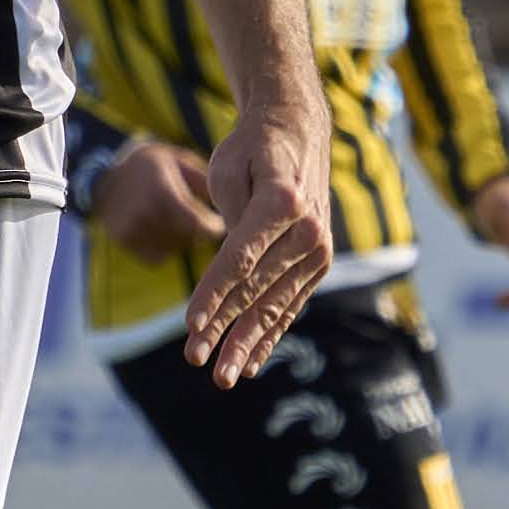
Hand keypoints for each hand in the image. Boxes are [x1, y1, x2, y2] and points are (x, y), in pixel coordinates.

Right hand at [89, 141, 223, 256]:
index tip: (221, 224)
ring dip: (184, 240)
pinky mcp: (126, 242)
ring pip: (175, 248)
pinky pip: (158, 257)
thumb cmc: (152, 165)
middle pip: (190, 238)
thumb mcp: (179, 160)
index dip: (214, 227)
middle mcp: (145, 213)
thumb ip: (205, 182)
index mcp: (162, 191)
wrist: (105, 177)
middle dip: (200, 232)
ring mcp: (133, 230)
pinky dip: (166, 248)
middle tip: (203, 221)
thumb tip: (234, 205)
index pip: (199, 224)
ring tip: (179, 221)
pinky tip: (163, 230)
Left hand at [179, 86, 333, 384]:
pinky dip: (269, 335)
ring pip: (273, 305)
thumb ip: (230, 218)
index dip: (213, 293)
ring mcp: (318, 250)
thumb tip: (231, 273)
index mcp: (282, 200)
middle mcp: (307, 230)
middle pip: (256, 289)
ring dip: (245, 343)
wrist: (298, 132)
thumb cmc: (252, 149)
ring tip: (222, 376)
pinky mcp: (318, 264)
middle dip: (222, 328)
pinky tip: (251, 362)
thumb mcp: (228, 169)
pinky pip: (290, 305)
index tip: (190, 324)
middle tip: (195, 360)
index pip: (240, 258)